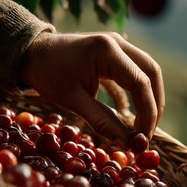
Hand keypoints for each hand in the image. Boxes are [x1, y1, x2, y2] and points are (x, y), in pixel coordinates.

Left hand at [19, 32, 164, 148]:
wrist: (32, 52)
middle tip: (147, 133)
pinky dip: (144, 90)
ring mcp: (119, 43)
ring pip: (150, 70)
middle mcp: (118, 42)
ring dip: (152, 98)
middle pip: (152, 73)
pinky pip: (140, 69)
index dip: (147, 112)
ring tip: (145, 125)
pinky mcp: (117, 50)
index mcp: (106, 51)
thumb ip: (101, 120)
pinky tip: (139, 109)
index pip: (140, 83)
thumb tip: (126, 144)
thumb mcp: (71, 100)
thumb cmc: (48, 74)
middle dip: (155, 105)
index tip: (142, 138)